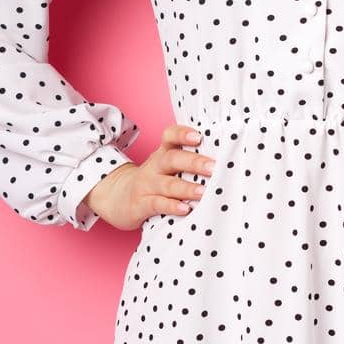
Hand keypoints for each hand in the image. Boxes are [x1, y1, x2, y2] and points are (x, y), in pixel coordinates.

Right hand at [84, 123, 216, 230]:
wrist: (118, 197)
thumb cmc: (153, 181)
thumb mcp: (165, 167)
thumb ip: (187, 163)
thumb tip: (225, 163)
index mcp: (162, 154)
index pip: (170, 136)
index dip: (183, 134)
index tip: (199, 136)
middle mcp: (154, 166)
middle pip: (172, 159)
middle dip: (194, 162)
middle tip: (214, 167)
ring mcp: (146, 185)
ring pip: (167, 184)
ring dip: (186, 188)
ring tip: (203, 192)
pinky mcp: (140, 204)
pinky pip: (156, 204)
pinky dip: (171, 206)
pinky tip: (185, 209)